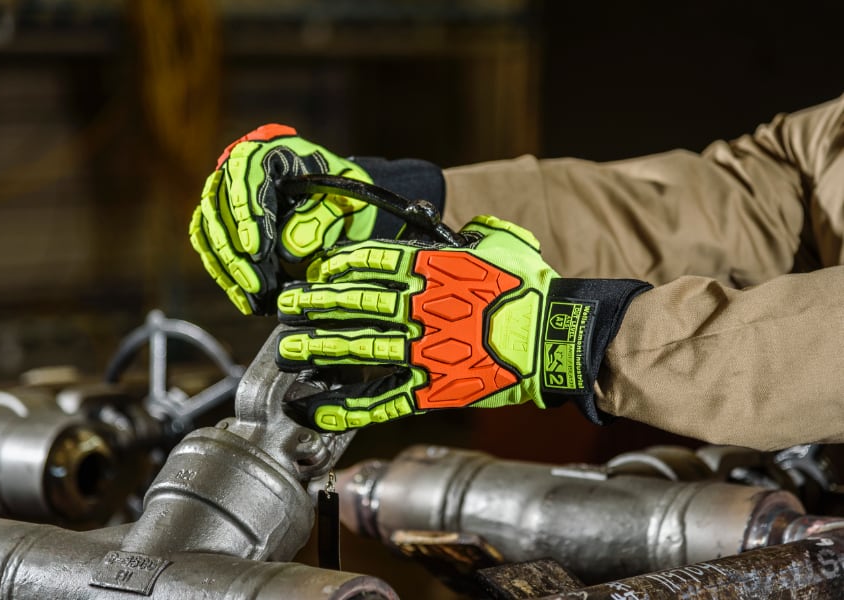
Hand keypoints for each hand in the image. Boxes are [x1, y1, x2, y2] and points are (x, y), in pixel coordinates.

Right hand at [189, 124, 374, 314]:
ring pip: (210, 231)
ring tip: (253, 299)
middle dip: (237, 254)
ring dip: (229, 269)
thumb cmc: (342, 190)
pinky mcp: (219, 219)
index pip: (247, 176)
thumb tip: (288, 250)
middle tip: (257, 287)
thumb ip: (322, 217)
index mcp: (270, 150)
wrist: (335, 195)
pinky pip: (209, 246)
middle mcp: (237, 168)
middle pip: (220, 208)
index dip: (249, 215)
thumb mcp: (347, 198)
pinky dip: (224, 274)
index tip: (258, 250)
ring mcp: (223, 193)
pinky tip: (243, 299)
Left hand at [278, 215, 642, 430]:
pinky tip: (317, 406)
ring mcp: (424, 350)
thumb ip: (480, 233)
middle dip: (315, 305)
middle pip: (356, 303)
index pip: (372, 261)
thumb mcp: (507, 245)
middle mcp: (421, 307)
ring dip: (320, 348)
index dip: (340, 265)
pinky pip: (382, 399)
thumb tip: (471, 226)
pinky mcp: (432, 389)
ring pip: (360, 348)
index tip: (320, 272)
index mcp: (435, 270)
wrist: (557, 339)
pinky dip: (347, 405)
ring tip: (289, 349)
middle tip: (286, 308)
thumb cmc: (533, 291)